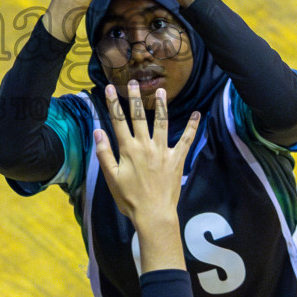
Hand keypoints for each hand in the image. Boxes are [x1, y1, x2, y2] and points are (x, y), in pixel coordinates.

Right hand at [94, 82, 199, 272]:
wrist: (154, 214)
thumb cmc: (130, 199)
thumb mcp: (111, 178)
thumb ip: (104, 154)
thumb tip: (98, 132)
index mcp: (128, 150)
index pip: (118, 121)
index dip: (113, 103)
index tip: (110, 88)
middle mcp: (146, 145)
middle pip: (139, 117)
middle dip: (135, 98)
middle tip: (133, 82)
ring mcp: (163, 151)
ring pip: (162, 122)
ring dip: (161, 105)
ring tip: (160, 89)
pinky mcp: (177, 159)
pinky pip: (186, 140)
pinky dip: (192, 127)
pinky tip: (198, 114)